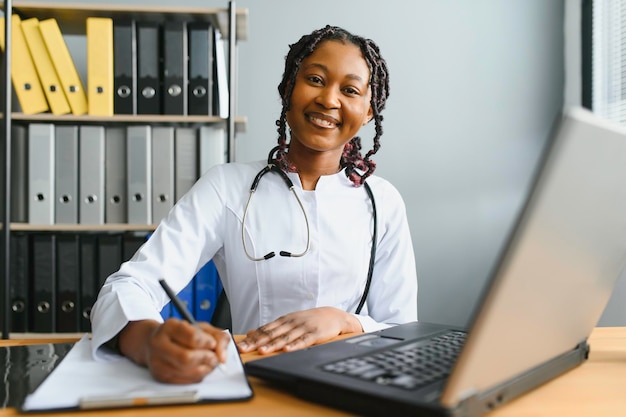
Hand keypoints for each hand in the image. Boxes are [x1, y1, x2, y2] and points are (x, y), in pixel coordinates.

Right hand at [119, 319, 229, 383]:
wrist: (155, 343)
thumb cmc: (182, 334)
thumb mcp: (201, 328)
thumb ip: (218, 337)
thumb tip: (222, 356)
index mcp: (169, 326)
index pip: (192, 337)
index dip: (206, 342)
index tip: (212, 343)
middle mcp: (159, 344)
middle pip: (187, 358)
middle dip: (206, 359)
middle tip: (214, 357)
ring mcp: (157, 362)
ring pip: (187, 371)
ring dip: (205, 368)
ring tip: (208, 362)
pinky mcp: (160, 377)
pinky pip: (185, 381)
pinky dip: (198, 376)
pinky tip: (199, 368)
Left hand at [237, 307, 362, 354]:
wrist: (334, 315)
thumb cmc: (309, 320)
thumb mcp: (289, 321)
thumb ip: (271, 328)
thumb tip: (250, 332)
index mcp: (284, 320)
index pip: (265, 329)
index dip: (252, 337)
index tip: (240, 345)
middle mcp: (292, 323)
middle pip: (272, 333)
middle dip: (257, 342)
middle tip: (244, 349)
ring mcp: (303, 328)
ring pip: (285, 337)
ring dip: (273, 344)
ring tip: (262, 351)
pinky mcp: (315, 334)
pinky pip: (304, 340)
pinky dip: (295, 345)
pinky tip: (287, 350)